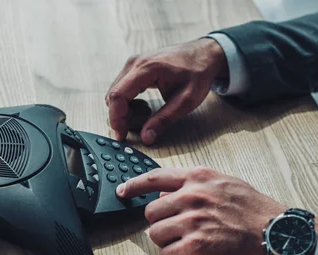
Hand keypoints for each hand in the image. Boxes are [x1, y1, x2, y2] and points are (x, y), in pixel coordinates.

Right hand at [105, 38, 227, 143]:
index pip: (118, 95)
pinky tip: (145, 107)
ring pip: (116, 93)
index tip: (121, 136)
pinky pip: (122, 89)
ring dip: (126, 110)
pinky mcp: (134, 68)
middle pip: (113, 95)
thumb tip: (146, 137)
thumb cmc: (198, 73)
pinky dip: (128, 103)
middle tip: (141, 126)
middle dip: (122, 117)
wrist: (204, 54)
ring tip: (148, 115)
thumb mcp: (186, 101)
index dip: (116, 119)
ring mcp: (133, 64)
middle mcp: (135, 63)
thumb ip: (164, 120)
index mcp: (146, 68)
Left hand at [116, 167, 317, 254]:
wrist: (280, 234)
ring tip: (190, 244)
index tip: (122, 191)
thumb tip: (167, 192)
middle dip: (161, 223)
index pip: (153, 177)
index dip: (133, 186)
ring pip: (155, 235)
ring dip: (169, 243)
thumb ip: (195, 184)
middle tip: (179, 231)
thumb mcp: (225, 184)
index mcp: (198, 178)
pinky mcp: (196, 246)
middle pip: (151, 212)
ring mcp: (192, 221)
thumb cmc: (256, 211)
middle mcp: (192, 196)